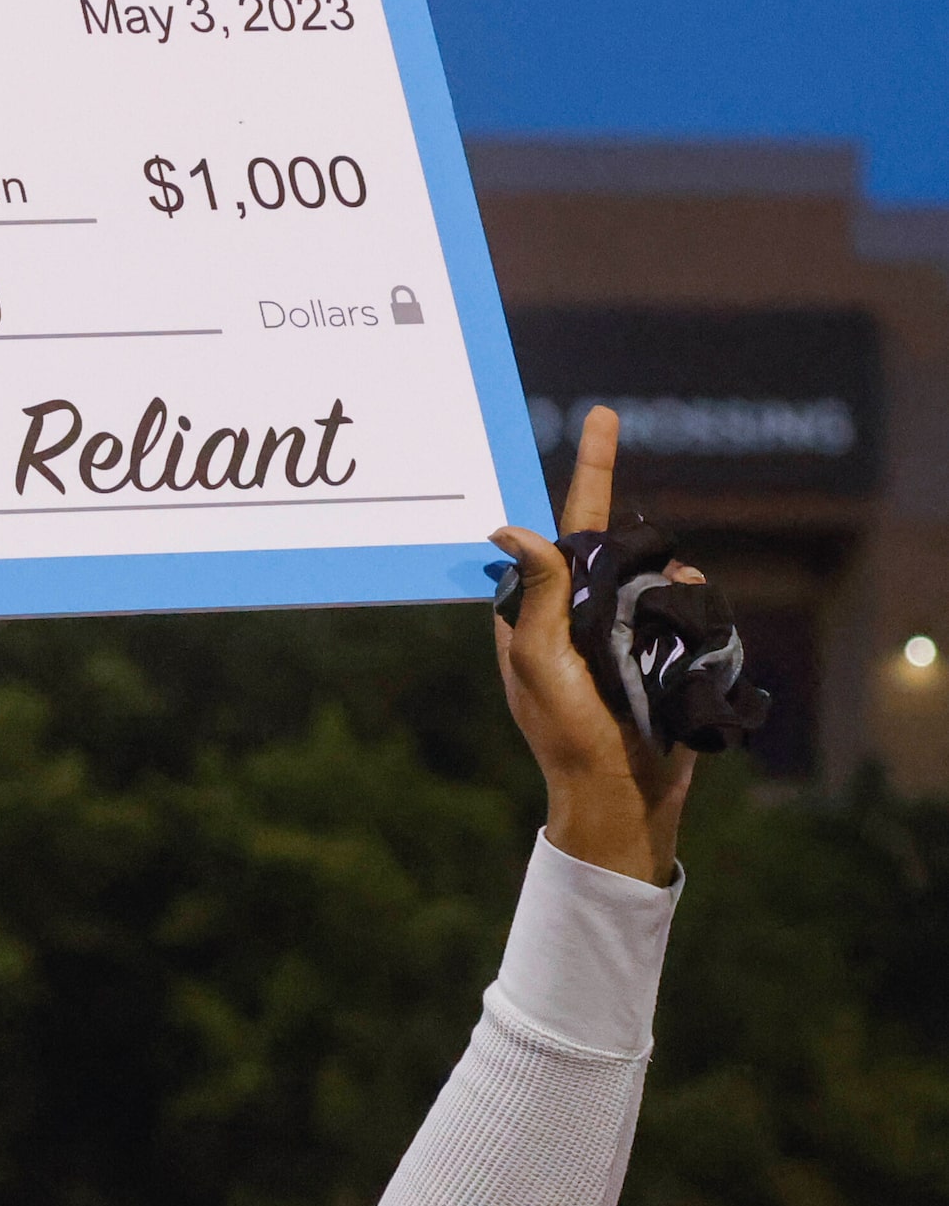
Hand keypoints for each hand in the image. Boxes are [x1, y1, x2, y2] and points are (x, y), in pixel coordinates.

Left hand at [490, 407, 697, 886]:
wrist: (622, 791)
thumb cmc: (567, 729)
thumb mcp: (540, 660)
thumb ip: (533, 595)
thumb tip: (510, 528)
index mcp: (540, 606)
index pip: (565, 527)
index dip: (590, 471)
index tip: (606, 415)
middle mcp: (582, 608)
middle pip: (622, 547)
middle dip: (637, 559)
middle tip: (623, 620)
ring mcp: (625, 626)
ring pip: (665, 575)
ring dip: (668, 598)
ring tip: (645, 654)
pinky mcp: (663, 646)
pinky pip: (693, 607)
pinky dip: (695, 617)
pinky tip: (683, 646)